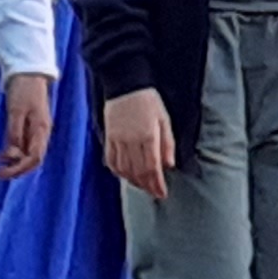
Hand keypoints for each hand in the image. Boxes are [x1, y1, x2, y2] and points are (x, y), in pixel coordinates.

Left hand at [0, 70, 52, 178]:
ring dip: (15, 161)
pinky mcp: (31, 126)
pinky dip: (15, 151)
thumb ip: (14, 132)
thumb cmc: (23, 90)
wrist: (28, 73)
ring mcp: (37, 130)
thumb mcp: (15, 111)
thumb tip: (13, 152)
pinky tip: (3, 153)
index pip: (34, 158)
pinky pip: (25, 145)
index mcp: (41, 130)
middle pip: (33, 159)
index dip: (19, 168)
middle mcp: (41, 133)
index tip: (2, 173)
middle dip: (17, 169)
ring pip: (29, 153)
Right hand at [102, 85, 175, 199]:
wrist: (126, 84)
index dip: (156, 184)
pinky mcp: (108, 137)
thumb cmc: (149, 101)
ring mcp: (117, 140)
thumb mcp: (164, 119)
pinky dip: (118, 172)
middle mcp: (131, 141)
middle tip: (154, 193)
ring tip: (143, 186)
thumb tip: (169, 166)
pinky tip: (125, 175)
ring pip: (124, 169)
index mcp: (147, 136)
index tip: (162, 193)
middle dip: (147, 186)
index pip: (152, 168)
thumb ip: (167, 143)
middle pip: (137, 172)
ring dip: (133, 181)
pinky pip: (111, 160)